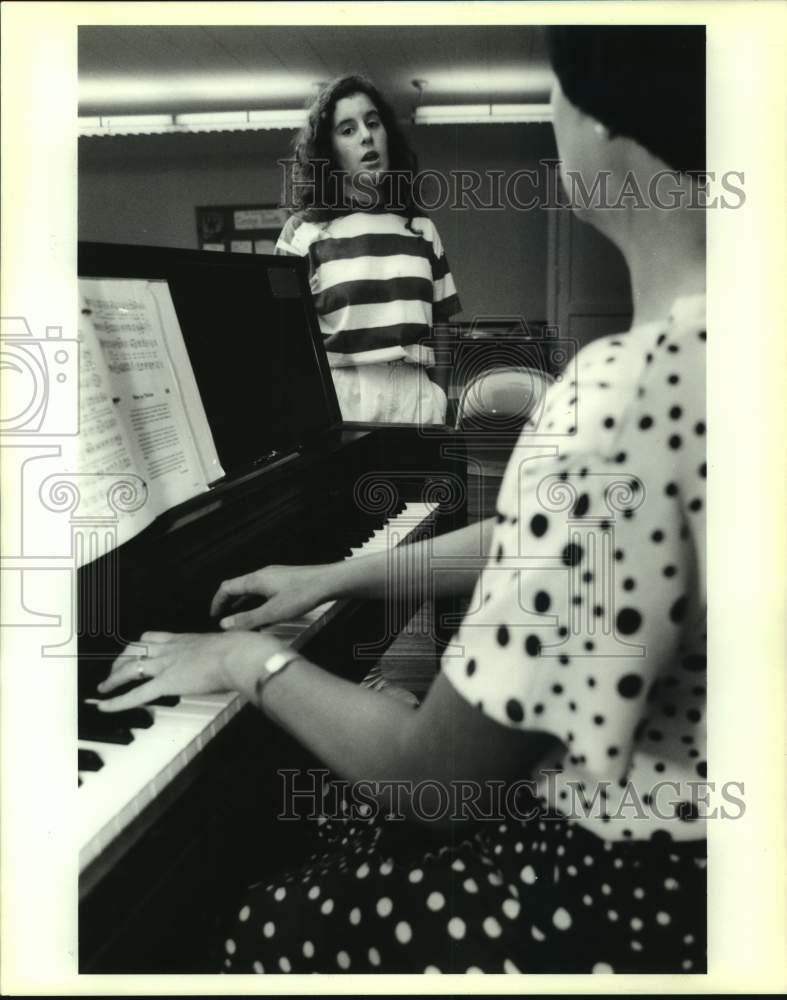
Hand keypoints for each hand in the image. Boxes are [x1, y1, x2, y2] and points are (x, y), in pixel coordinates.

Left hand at [96, 629, 285, 711]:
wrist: (240, 653)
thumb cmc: (243, 650)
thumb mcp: (230, 646)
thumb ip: (225, 652)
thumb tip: (234, 657)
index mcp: (186, 639)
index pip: (154, 638)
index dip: (140, 645)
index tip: (135, 650)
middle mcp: (172, 649)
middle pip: (136, 650)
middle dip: (121, 660)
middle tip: (114, 669)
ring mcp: (167, 665)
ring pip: (131, 669)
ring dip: (113, 678)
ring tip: (103, 688)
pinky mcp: (167, 682)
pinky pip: (136, 693)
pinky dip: (117, 701)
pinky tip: (104, 705)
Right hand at [210, 563, 332, 630]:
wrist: (328, 582)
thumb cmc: (303, 595)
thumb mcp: (273, 612)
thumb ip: (248, 619)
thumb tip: (225, 624)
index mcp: (255, 580)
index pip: (227, 587)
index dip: (217, 602)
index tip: (213, 615)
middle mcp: (262, 574)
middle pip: (237, 586)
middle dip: (228, 602)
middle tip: (223, 617)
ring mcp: (274, 575)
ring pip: (251, 588)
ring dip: (241, 602)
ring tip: (239, 616)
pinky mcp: (285, 579)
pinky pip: (262, 588)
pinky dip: (255, 599)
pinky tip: (262, 610)